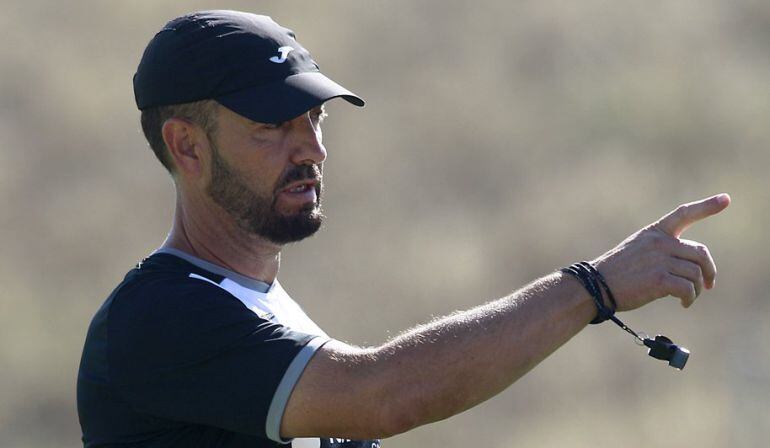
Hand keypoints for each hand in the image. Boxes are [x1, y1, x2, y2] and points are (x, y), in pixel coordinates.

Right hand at [592, 194, 730, 310]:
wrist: (595, 286)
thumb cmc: (616, 272)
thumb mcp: (637, 250)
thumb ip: (662, 250)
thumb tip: (691, 268)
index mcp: (654, 232)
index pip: (684, 214)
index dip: (707, 206)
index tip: (726, 199)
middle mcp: (659, 243)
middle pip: (701, 253)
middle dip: (709, 271)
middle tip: (709, 284)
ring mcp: (659, 260)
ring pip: (696, 274)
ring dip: (697, 289)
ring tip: (687, 298)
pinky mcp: (658, 280)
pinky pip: (687, 289)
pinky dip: (689, 299)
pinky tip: (683, 304)